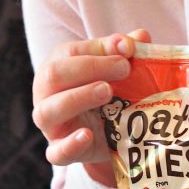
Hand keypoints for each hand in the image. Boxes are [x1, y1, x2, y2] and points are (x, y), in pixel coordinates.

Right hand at [32, 29, 149, 183]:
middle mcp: (47, 92)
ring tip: (107, 92)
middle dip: (89, 68)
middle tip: (123, 69)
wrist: (107, 132)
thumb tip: (141, 36)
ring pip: (48, 111)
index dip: (99, 49)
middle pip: (53, 75)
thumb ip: (126, 50)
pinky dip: (69, 145)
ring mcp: (51, 123)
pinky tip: (87, 135)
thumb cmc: (108, 89)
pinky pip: (56, 152)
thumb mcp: (115, 68)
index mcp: (58, 65)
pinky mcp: (60, 151)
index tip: (128, 50)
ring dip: (78, 98)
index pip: (70, 52)